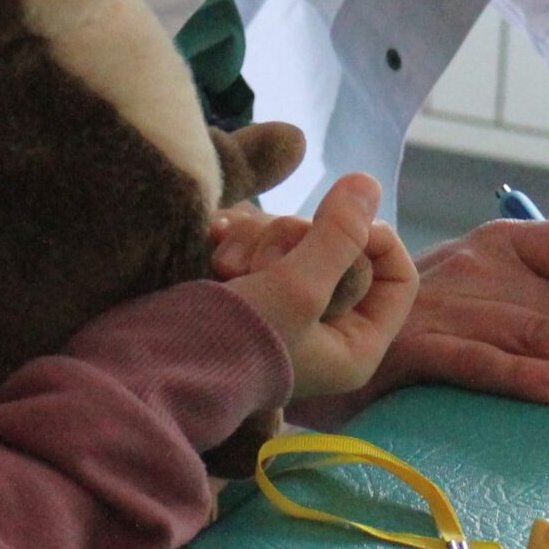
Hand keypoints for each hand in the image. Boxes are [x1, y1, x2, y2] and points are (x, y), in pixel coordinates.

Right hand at [218, 173, 415, 399]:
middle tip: (264, 264)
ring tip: (228, 267)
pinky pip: (257, 239)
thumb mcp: (299, 287)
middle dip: (298, 240)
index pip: (397, 275)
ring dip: (259, 239)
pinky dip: (237, 238)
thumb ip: (338, 233)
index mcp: (354, 344)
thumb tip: (369, 183)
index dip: (375, 239)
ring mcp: (284, 306)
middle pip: (341, 246)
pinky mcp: (246, 287)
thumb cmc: (234, 341)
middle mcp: (324, 327)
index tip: (342, 224)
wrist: (152, 365)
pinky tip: (215, 242)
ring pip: (295, 236)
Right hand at [343, 217, 548, 409]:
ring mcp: (446, 306)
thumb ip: (545, 315)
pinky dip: (521, 374)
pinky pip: (476, 361)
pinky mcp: (412, 350)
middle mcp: (483, 267)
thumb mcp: (483, 302)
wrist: (314, 326)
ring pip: (541, 335)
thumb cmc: (411, 321)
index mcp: (507, 245)